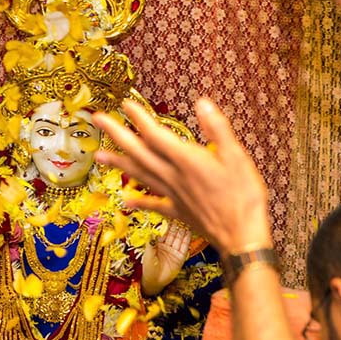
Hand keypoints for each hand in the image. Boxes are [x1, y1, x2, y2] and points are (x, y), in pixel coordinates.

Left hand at [93, 99, 271, 254]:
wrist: (242, 236)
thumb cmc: (244, 196)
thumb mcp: (237, 157)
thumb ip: (217, 129)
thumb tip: (201, 103)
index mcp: (187, 161)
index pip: (155, 135)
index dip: (139, 118)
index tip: (125, 103)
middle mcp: (174, 177)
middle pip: (139, 152)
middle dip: (117, 133)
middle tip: (97, 119)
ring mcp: (173, 196)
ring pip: (140, 176)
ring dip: (118, 164)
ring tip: (98, 155)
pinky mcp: (178, 212)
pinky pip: (153, 205)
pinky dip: (138, 201)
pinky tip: (125, 200)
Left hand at [141, 220, 191, 295]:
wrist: (155, 281)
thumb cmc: (149, 268)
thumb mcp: (148, 254)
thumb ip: (151, 244)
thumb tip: (152, 233)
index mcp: (158, 244)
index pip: (163, 232)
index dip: (167, 225)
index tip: (169, 216)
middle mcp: (167, 246)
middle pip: (172, 234)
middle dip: (176, 225)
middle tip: (180, 215)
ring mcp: (174, 251)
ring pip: (179, 238)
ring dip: (182, 230)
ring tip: (186, 221)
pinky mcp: (180, 257)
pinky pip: (184, 247)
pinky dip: (187, 239)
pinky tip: (189, 231)